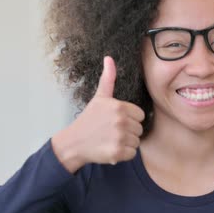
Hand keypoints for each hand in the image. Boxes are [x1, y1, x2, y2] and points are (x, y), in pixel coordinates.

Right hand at [52, 56, 144, 172]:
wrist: (74, 142)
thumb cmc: (88, 119)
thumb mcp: (99, 97)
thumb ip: (108, 78)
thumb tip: (109, 58)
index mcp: (119, 107)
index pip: (139, 115)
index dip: (130, 118)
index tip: (116, 120)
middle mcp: (121, 122)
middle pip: (139, 128)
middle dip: (128, 131)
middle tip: (112, 131)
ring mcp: (119, 138)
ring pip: (136, 141)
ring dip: (126, 143)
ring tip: (111, 139)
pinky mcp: (118, 153)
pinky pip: (132, 153)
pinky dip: (123, 154)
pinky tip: (111, 148)